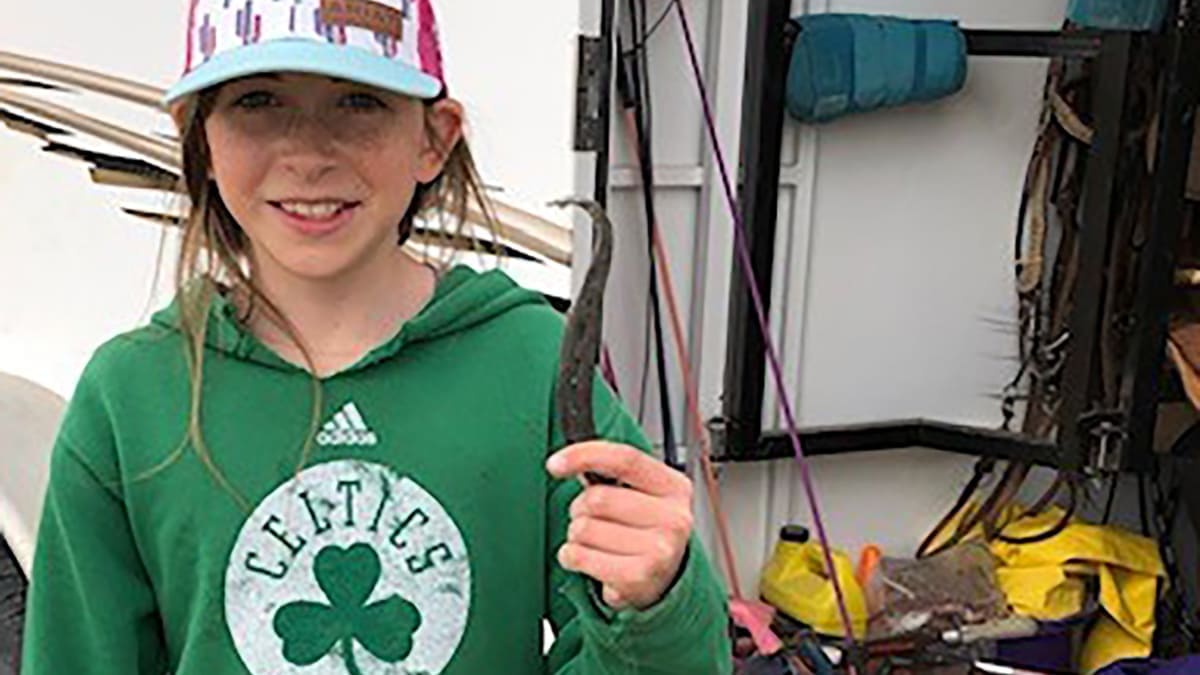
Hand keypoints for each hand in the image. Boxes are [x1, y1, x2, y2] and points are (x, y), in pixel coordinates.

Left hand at [546, 441, 693, 609]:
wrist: (663, 580)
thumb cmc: (645, 532)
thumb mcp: (640, 495)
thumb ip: (611, 473)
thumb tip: (566, 460)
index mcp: (674, 487)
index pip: (625, 459)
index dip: (584, 456)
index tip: (554, 464)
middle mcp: (674, 518)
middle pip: (597, 498)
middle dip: (580, 508)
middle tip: (593, 520)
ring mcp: (660, 550)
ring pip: (584, 528)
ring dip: (576, 536)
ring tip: (596, 544)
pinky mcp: (639, 577)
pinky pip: (580, 556)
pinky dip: (572, 557)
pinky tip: (588, 560)